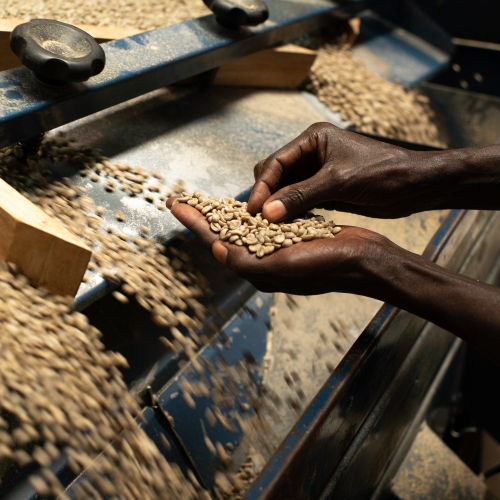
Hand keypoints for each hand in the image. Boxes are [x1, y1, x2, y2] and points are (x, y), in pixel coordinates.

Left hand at [167, 197, 396, 295]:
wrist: (365, 260)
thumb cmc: (329, 266)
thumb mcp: (286, 266)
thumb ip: (249, 262)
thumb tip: (217, 250)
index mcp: (259, 270)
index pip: (217, 243)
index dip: (195, 224)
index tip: (175, 205)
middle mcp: (264, 260)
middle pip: (224, 235)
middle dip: (202, 217)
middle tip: (181, 199)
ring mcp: (277, 248)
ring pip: (241, 228)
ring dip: (221, 213)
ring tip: (204, 200)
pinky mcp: (291, 236)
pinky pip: (262, 223)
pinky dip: (248, 211)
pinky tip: (241, 203)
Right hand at [248, 122, 455, 220]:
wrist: (415, 184)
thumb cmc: (383, 172)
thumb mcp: (339, 182)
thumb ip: (302, 196)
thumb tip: (268, 212)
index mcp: (312, 140)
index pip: (275, 162)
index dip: (262, 187)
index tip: (253, 210)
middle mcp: (311, 154)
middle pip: (276, 175)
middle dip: (267, 195)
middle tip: (260, 220)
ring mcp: (317, 173)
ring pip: (286, 190)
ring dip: (279, 206)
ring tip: (270, 227)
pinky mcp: (325, 190)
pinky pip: (300, 201)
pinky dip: (293, 213)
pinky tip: (289, 226)